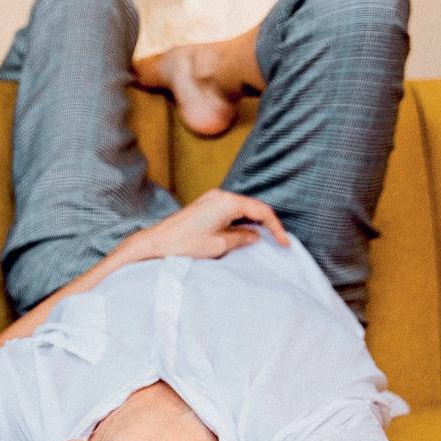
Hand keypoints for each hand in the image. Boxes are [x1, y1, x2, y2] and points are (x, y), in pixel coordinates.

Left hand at [119, 188, 288, 264]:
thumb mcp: (219, 245)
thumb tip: (254, 235)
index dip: (276, 227)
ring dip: (254, 222)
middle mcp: (222, 195)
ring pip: (242, 208)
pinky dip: (241, 220)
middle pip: (253, 206)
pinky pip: (231, 210)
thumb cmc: (185, 244)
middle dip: (267, 223)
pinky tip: (244, 232)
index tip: (283, 242)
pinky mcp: (206, 205)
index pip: (261, 211)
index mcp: (228, 202)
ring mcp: (213, 198)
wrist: (158, 242)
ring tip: (263, 239)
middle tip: (277, 240)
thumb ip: (241, 238)